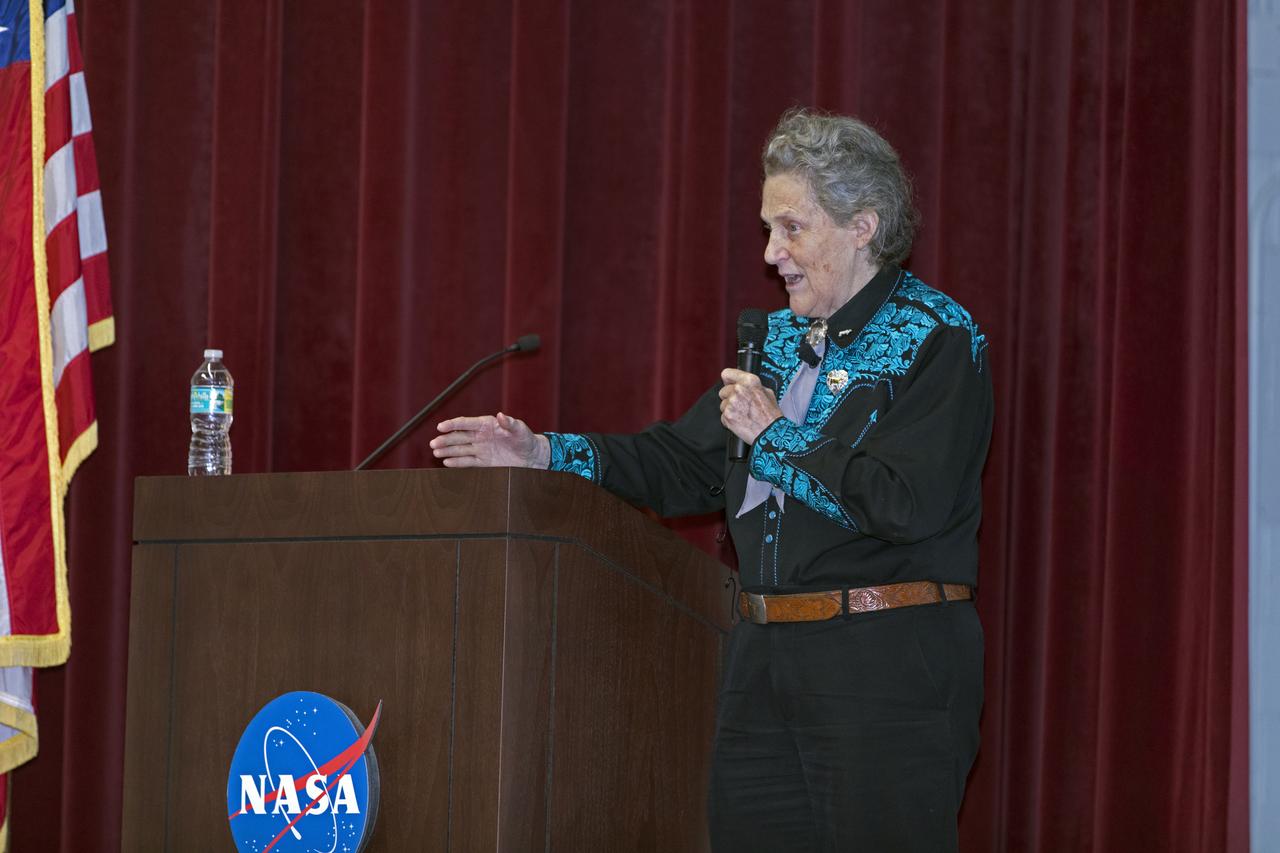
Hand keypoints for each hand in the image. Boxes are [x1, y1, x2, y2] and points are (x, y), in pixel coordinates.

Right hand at [430, 412, 550, 468]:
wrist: (531, 457)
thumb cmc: (526, 439)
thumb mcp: (520, 430)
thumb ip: (510, 423)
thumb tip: (500, 415)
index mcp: (487, 425)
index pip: (466, 423)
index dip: (453, 424)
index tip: (441, 427)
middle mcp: (480, 436)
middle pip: (459, 437)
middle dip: (446, 439)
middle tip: (433, 443)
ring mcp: (481, 449)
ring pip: (460, 449)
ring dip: (448, 451)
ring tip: (436, 452)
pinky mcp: (483, 462)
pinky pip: (467, 462)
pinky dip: (457, 462)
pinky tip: (446, 462)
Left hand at [719, 369, 782, 444]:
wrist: (770, 433)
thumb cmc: (771, 415)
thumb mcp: (767, 393)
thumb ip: (752, 386)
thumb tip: (743, 384)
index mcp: (749, 381)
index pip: (727, 373)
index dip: (728, 380)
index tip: (729, 384)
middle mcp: (738, 390)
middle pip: (723, 391)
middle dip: (730, 397)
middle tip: (741, 405)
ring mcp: (731, 403)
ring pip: (723, 404)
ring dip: (730, 409)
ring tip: (743, 415)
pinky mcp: (727, 416)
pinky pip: (723, 416)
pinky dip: (729, 420)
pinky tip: (740, 422)